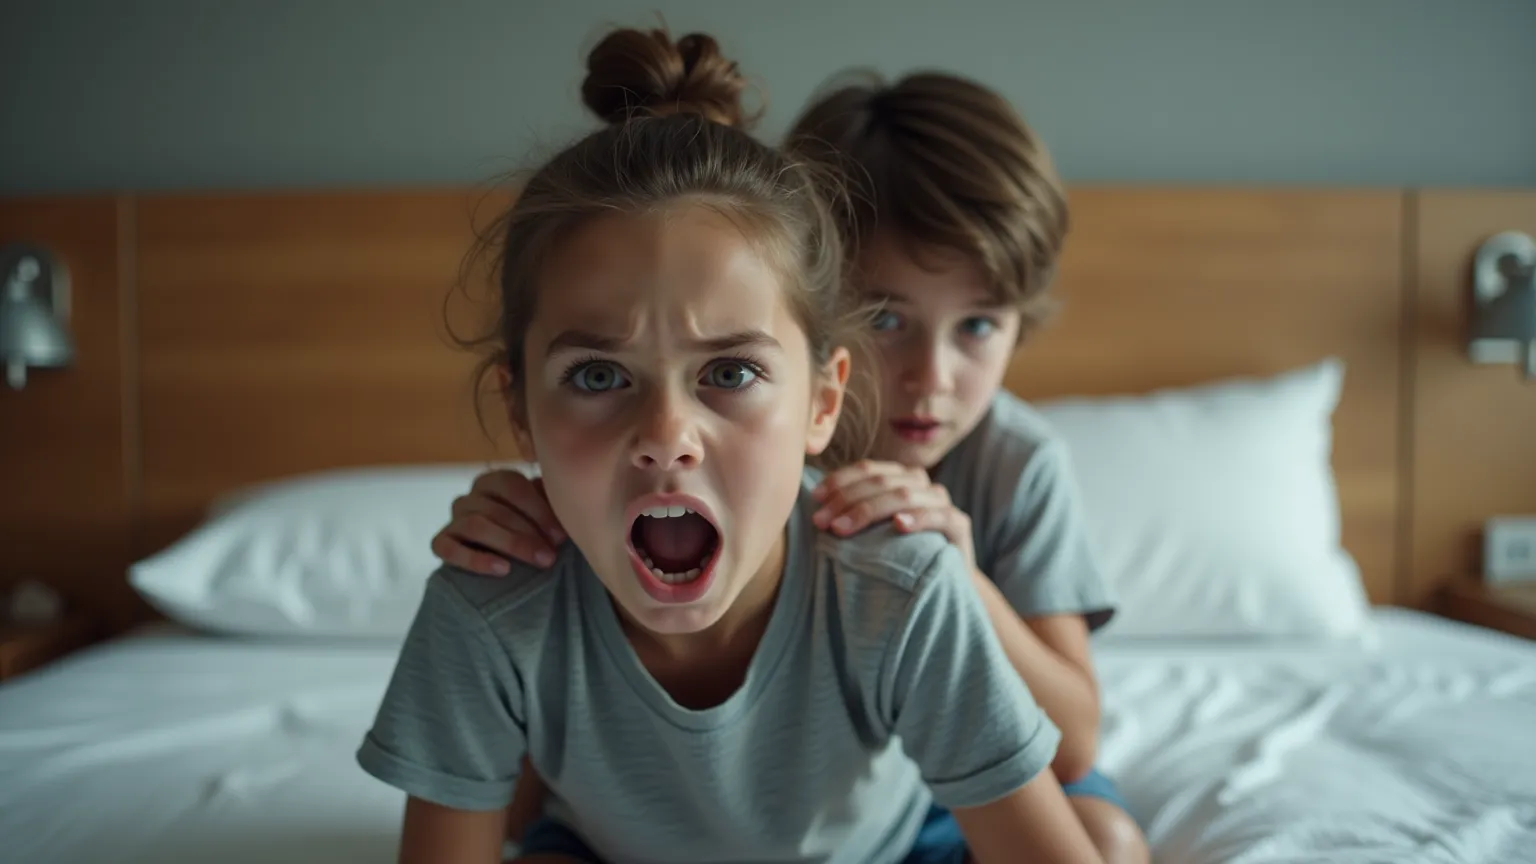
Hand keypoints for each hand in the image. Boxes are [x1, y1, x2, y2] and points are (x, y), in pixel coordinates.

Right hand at [429, 469, 565, 574]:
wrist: (505, 564)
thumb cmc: (530, 533)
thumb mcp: (542, 516)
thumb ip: (550, 503)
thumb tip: (569, 500)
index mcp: (495, 481)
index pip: (512, 486)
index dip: (538, 509)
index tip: (560, 535)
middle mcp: (471, 497)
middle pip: (496, 508)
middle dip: (527, 533)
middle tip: (551, 555)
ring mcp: (454, 520)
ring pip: (476, 525)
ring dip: (510, 543)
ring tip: (536, 561)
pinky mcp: (441, 544)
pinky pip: (450, 549)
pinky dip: (476, 560)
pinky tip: (502, 569)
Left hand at [811, 459, 975, 571]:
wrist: (945, 585)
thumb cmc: (900, 556)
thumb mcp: (873, 532)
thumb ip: (853, 513)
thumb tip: (814, 507)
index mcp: (900, 478)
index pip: (867, 468)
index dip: (839, 480)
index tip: (815, 499)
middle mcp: (921, 485)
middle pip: (881, 481)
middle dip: (846, 500)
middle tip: (821, 522)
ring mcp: (941, 502)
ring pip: (904, 495)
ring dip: (869, 510)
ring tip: (843, 528)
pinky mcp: (959, 525)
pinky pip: (939, 516)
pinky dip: (917, 518)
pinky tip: (898, 526)